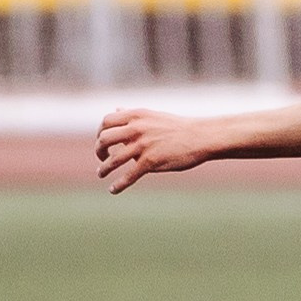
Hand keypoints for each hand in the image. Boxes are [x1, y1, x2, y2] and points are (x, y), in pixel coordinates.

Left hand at [96, 109, 212, 192]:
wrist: (201, 136)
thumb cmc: (179, 127)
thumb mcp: (153, 116)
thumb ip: (132, 115)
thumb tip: (117, 110)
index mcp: (136, 116)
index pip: (106, 122)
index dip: (100, 133)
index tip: (102, 142)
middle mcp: (136, 129)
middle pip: (104, 139)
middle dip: (99, 150)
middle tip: (102, 157)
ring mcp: (143, 146)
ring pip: (113, 159)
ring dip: (104, 169)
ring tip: (101, 174)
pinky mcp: (151, 162)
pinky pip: (129, 175)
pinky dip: (119, 184)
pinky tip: (113, 190)